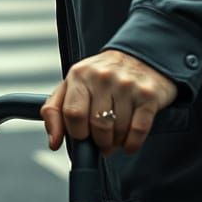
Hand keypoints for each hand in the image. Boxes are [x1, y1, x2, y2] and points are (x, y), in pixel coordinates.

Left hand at [40, 50, 176, 156]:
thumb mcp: (73, 85)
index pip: (72, 113)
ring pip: (117, 131)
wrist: (139, 58)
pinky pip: (138, 131)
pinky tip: (128, 141)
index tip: (82, 136)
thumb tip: (54, 142)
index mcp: (80, 75)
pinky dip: (131, 144)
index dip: (76, 133)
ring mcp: (126, 85)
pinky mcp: (147, 96)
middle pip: (96, 125)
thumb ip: (55, 110)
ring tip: (115, 137)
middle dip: (98, 141)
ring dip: (115, 142)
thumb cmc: (101, 77)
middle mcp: (103, 77)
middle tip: (101, 140)